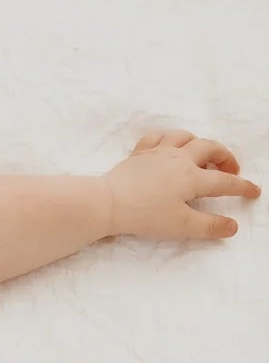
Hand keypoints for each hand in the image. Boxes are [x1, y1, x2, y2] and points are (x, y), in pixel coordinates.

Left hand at [105, 130, 259, 240]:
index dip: (242, 187)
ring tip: (202, 155)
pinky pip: (156, 137)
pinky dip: (167, 139)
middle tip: (230, 169)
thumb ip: (210, 226)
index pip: (224, 181)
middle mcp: (178, 159)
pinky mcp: (138, 154)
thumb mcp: (183, 226)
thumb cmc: (146, 215)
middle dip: (225, 156)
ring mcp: (157, 152)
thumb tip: (233, 226)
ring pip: (184, 136)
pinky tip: (167, 148)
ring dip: (198, 143)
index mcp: (192, 177)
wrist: (108, 202)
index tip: (254, 191)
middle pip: (209, 148)